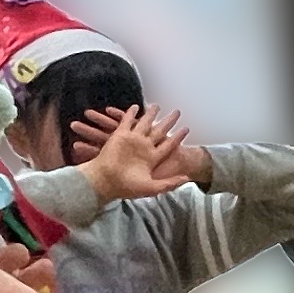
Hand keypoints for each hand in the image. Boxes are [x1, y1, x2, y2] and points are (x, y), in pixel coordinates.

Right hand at [77, 105, 192, 202]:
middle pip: (160, 130)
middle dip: (169, 121)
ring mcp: (132, 140)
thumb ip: (170, 183)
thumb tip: (187, 178)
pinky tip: (136, 106)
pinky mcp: (119, 135)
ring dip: (150, 114)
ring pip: (144, 123)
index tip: (187, 129)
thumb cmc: (127, 187)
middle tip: (178, 111)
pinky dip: (130, 113)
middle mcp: (143, 147)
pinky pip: (126, 121)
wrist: (106, 183)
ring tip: (156, 105)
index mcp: (152, 158)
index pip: (169, 144)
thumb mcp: (152, 187)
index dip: (178, 137)